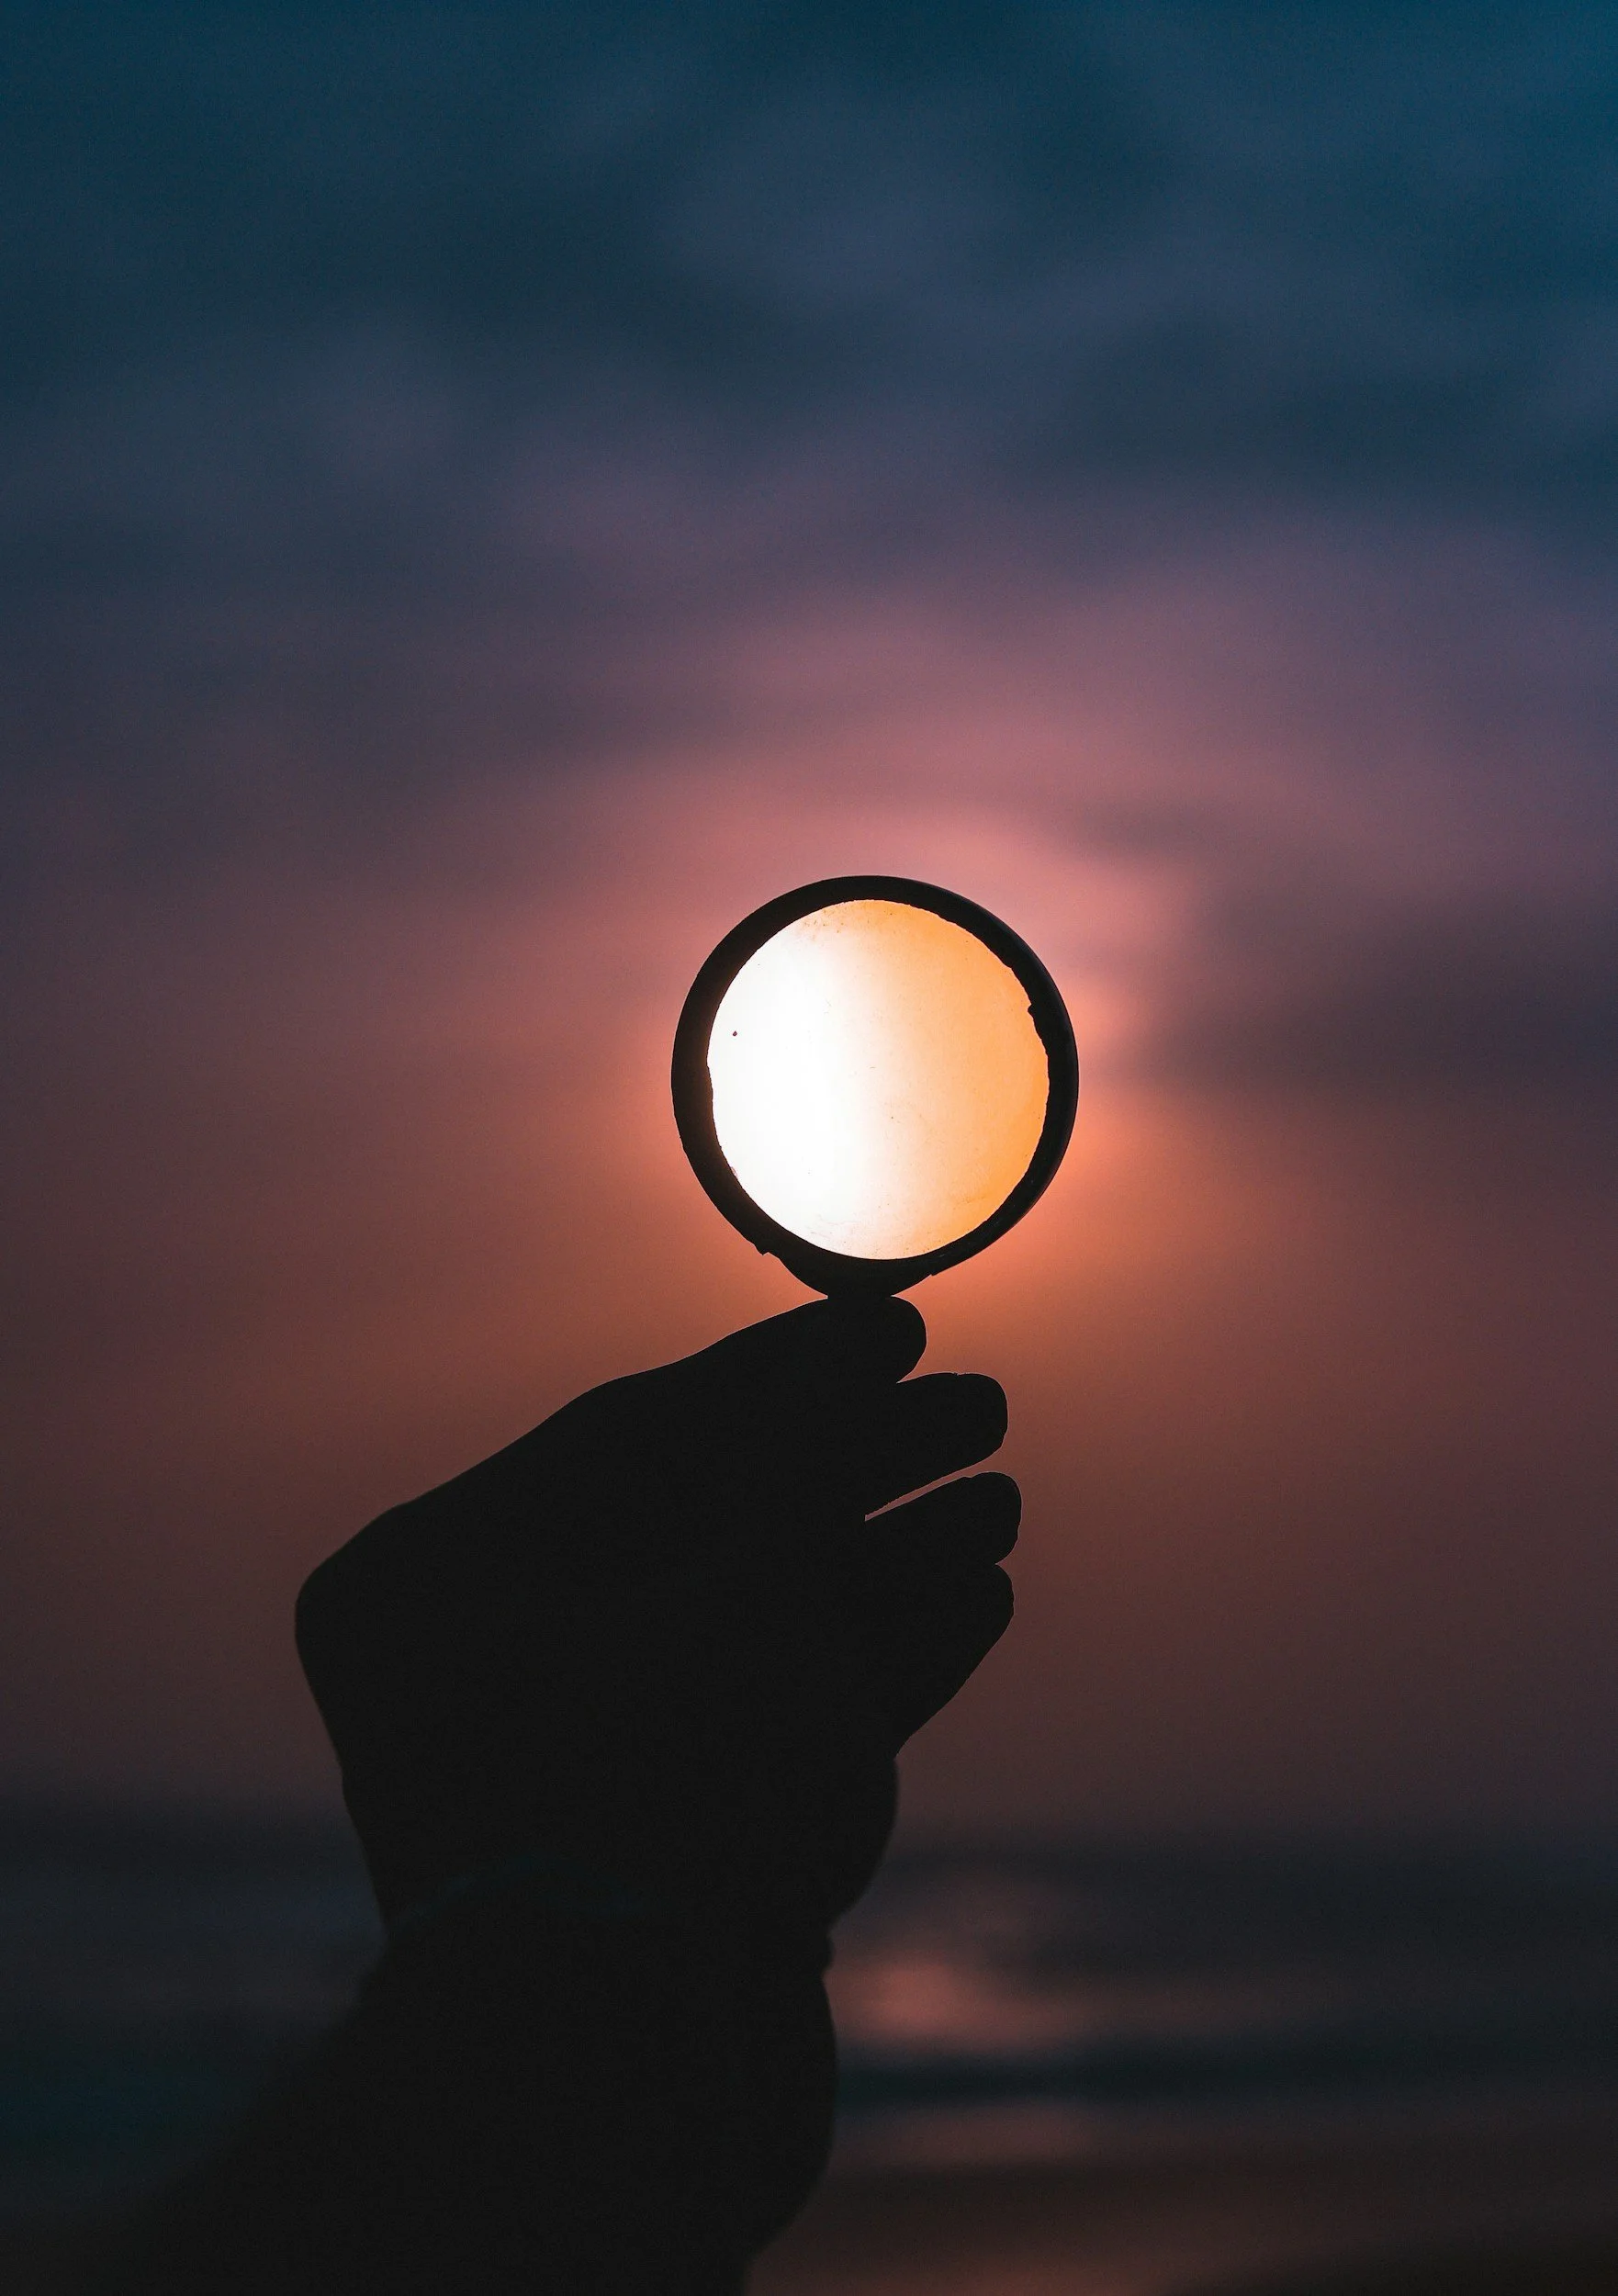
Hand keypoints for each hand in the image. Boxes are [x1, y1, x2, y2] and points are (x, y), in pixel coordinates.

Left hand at [295, 1295, 1017, 1937]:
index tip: (901, 1322)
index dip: (788, 1368)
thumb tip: (855, 1344)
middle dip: (855, 1465)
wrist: (626, 2093)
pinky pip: (772, 1724)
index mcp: (435, 1581)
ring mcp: (569, 1770)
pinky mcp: (656, 1857)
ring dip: (884, 1558)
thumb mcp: (743, 1579)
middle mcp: (483, 1669)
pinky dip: (873, 1661)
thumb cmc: (657, 1789)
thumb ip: (804, 1447)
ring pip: (752, 1628)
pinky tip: (975, 1595)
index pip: (637, 1432)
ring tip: (996, 1497)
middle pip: (705, 1526)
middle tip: (980, 1407)